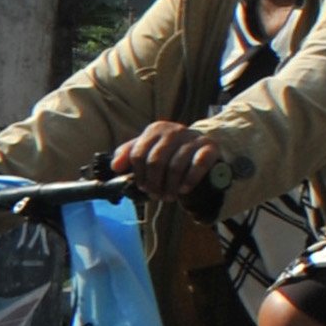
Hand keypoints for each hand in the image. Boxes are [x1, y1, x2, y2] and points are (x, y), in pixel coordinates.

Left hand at [109, 118, 229, 204]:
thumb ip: (129, 154)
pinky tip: (184, 189)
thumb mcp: (150, 148)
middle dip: (153, 183)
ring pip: (175, 166)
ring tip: (169, 196)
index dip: (138, 175)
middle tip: (156, 195)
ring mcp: (193, 138)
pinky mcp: (210, 148)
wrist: (204, 144)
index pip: (138, 154)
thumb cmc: (173, 151)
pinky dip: (189, 180)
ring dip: (170, 186)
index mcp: (156, 130)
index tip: (142, 187)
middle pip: (155, 161)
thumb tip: (115, 167)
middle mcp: (174, 131)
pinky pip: (198, 165)